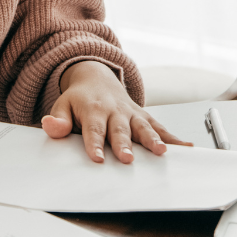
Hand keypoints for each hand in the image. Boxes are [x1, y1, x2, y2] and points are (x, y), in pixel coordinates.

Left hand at [42, 60, 188, 163]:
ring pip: (144, 127)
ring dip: (153, 139)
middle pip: (120, 130)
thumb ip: (57, 120)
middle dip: (124, 144)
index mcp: (93, 110)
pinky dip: (174, 138)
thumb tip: (49, 126)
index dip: (95, 144)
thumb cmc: (79, 99)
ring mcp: (132, 114)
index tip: (97, 158)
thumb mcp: (62, 105)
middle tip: (127, 159)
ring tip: (161, 152)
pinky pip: (160, 127)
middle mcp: (115, 111)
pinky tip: (187, 148)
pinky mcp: (145, 116)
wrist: (97, 77)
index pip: (93, 130)